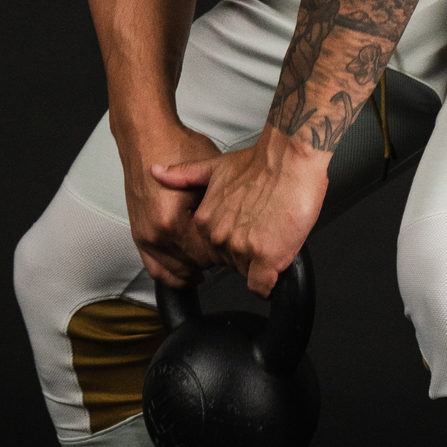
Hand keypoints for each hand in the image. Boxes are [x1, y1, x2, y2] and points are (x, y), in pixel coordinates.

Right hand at [118, 123, 221, 286]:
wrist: (145, 135)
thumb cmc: (175, 148)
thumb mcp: (210, 175)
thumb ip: (222, 209)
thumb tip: (238, 231)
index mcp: (172, 223)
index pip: (208, 257)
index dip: (225, 251)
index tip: (234, 243)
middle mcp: (155, 234)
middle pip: (193, 266)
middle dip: (211, 259)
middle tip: (226, 247)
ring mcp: (144, 237)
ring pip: (177, 271)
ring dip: (194, 266)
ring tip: (210, 255)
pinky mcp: (138, 236)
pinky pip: (156, 268)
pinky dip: (173, 273)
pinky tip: (190, 272)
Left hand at [152, 124, 329, 295]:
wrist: (290, 159)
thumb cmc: (262, 164)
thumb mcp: (214, 166)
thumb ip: (184, 176)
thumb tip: (155, 172)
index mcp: (205, 220)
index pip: (215, 249)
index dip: (235, 242)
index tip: (248, 229)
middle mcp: (220, 236)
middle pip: (232, 263)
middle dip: (248, 254)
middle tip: (264, 232)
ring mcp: (242, 248)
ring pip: (249, 274)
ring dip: (262, 265)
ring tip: (275, 239)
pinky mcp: (266, 258)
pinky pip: (262, 287)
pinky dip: (269, 285)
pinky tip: (275, 269)